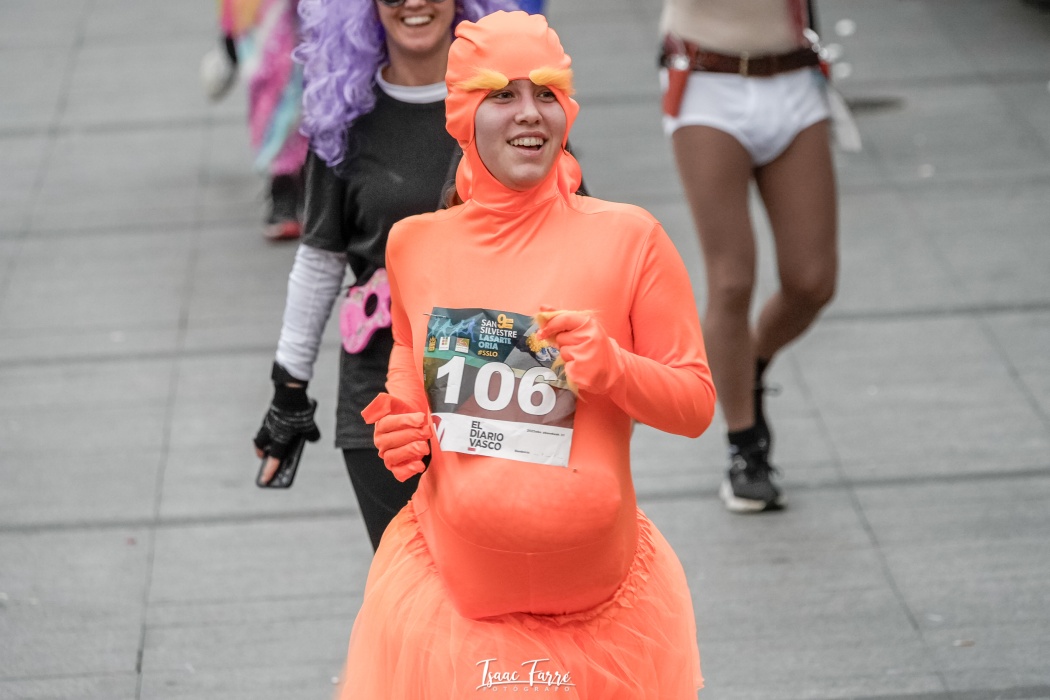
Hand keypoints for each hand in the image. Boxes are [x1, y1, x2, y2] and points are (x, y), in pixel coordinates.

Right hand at [253, 364, 319, 484]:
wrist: (290, 391)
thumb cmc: (298, 412)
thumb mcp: (309, 426)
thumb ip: (312, 435)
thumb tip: (313, 438)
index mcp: (279, 439)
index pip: (274, 459)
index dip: (269, 471)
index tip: (264, 481)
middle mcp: (271, 431)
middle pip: (260, 445)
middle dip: (261, 452)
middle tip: (264, 456)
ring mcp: (269, 421)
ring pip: (263, 433)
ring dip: (266, 438)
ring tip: (273, 440)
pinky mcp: (271, 411)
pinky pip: (268, 422)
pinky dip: (272, 426)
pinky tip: (282, 423)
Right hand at [362, 393, 430, 481]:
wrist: (416, 422)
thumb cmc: (406, 412)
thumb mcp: (395, 402)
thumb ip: (383, 402)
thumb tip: (376, 405)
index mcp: (380, 426)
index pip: (388, 424)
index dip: (405, 421)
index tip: (421, 418)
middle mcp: (381, 442)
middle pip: (391, 442)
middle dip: (411, 436)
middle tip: (427, 431)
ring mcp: (388, 455)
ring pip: (392, 457)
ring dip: (410, 452)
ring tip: (425, 447)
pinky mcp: (397, 467)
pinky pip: (398, 473)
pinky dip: (408, 471)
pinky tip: (420, 464)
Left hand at [535, 309, 622, 394]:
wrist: (613, 371)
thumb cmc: (595, 347)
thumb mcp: (584, 329)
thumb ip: (563, 318)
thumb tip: (542, 308)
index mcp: (590, 324)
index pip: (564, 319)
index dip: (551, 325)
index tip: (542, 332)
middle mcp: (590, 338)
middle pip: (561, 338)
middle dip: (565, 343)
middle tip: (579, 347)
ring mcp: (585, 355)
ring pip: (563, 352)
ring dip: (568, 356)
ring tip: (583, 358)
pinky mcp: (580, 371)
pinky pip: (565, 366)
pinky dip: (571, 368)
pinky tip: (582, 368)